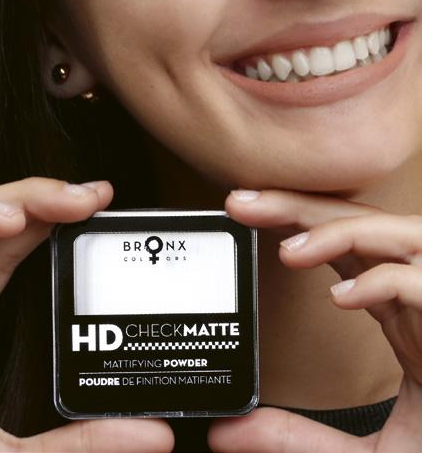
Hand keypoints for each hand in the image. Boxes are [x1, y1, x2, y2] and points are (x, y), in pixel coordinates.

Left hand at [208, 189, 421, 452]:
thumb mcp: (373, 451)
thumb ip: (300, 441)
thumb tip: (226, 434)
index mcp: (399, 307)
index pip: (338, 244)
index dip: (291, 220)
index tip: (239, 213)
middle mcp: (420, 290)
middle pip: (353, 225)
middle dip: (296, 207)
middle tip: (238, 202)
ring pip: (393, 234)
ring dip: (338, 233)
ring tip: (287, 251)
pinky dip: (386, 282)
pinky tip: (344, 298)